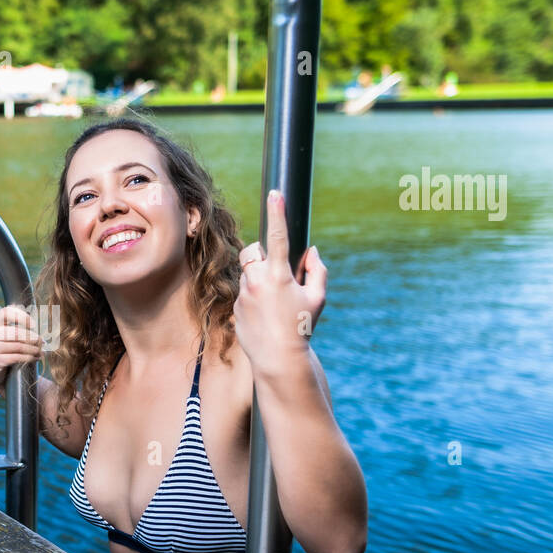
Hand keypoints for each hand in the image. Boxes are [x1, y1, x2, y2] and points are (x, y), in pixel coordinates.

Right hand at [0, 304, 42, 396]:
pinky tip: (35, 358)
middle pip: (15, 331)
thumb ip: (19, 329)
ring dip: (33, 349)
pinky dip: (28, 358)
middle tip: (41, 341)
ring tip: (40, 351)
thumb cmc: (6, 351)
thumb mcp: (9, 338)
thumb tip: (39, 326)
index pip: (5, 312)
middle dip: (31, 337)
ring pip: (17, 346)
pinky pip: (15, 357)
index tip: (34, 324)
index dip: (21, 316)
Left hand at [232, 190, 327, 380]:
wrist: (278, 358)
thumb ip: (317, 271)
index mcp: (279, 275)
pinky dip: (252, 298)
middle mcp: (257, 281)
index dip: (278, 213)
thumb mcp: (317, 299)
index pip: (278, 236)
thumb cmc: (301, 328)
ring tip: (273, 304)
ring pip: (247, 274)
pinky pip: (242, 293)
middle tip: (275, 272)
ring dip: (258, 280)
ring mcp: (243, 294)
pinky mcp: (234, 307)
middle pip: (252, 251)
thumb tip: (311, 252)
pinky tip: (264, 316)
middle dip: (261, 255)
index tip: (275, 193)